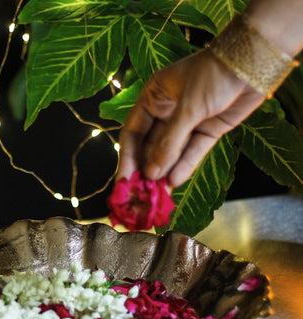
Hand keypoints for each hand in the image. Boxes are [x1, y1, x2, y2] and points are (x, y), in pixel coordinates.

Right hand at [118, 49, 264, 185]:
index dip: (127, 158)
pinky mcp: (207, 130)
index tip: (124, 181)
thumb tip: (151, 173)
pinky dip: (184, 166)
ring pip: (171, 153)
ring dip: (165, 172)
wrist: (256, 62)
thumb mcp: (187, 107)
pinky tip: (175, 182)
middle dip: (146, 169)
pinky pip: (192, 152)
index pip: (133, 133)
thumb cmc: (215, 74)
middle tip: (141, 193)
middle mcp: (166, 112)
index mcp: (153, 98)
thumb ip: (169, 142)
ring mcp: (188, 122)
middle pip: (150, 146)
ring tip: (158, 194)